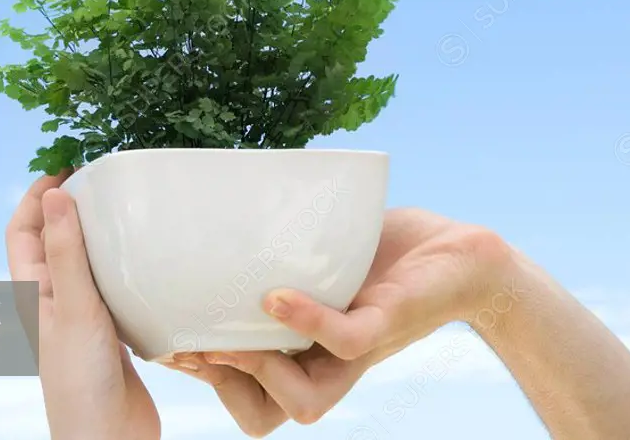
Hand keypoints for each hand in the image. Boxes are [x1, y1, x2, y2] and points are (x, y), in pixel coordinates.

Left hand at [7, 173, 160, 439]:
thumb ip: (66, 253)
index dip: (36, 196)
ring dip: (100, 234)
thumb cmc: (81, 382)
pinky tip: (151, 258)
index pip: (21, 231)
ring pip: (86, 262)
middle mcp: (54, 301)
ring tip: (128, 209)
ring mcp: (83, 316)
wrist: (109, 439)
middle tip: (103, 179)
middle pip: (54, 241)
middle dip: (71, 207)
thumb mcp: (74, 309)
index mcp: (32, 293)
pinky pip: (115, 285)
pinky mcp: (112, 331)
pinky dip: (126, 264)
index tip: (65, 165)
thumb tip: (56, 194)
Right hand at [167, 207, 510, 435]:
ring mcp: (355, 350)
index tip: (167, 336)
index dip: (201, 374)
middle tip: (190, 339)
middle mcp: (325, 363)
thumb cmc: (386, 255)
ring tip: (228, 332)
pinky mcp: (385, 326)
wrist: (462, 256)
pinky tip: (277, 296)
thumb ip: (273, 250)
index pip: (244, 392)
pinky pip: (342, 345)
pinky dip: (305, 323)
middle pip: (261, 412)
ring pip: (299, 403)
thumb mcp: (319, 256)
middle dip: (218, 381)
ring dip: (255, 368)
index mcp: (303, 353)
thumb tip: (206, 217)